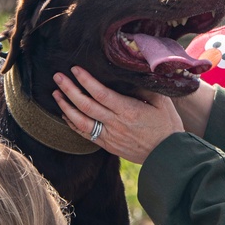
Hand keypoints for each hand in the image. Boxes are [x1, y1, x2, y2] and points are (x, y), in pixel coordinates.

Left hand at [52, 66, 183, 163]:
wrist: (168, 155)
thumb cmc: (167, 126)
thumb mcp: (162, 103)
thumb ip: (145, 88)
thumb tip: (131, 75)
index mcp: (129, 111)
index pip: (101, 94)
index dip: (86, 81)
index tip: (75, 69)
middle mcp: (116, 124)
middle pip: (86, 105)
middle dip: (70, 89)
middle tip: (58, 76)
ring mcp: (110, 136)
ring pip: (81, 121)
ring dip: (66, 106)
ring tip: (56, 93)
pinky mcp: (108, 145)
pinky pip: (85, 134)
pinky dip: (73, 123)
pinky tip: (66, 113)